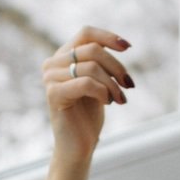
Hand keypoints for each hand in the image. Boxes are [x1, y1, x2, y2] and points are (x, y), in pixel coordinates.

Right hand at [43, 26, 134, 165]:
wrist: (78, 145)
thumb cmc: (89, 114)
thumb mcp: (99, 81)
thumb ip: (101, 61)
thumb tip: (122, 43)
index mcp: (63, 56)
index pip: (86, 33)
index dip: (108, 37)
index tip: (128, 47)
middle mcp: (52, 63)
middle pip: (93, 50)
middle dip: (116, 67)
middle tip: (129, 85)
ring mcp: (50, 78)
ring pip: (92, 67)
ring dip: (113, 84)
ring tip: (120, 99)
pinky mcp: (53, 93)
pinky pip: (85, 83)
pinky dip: (103, 92)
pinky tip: (108, 103)